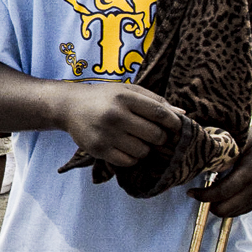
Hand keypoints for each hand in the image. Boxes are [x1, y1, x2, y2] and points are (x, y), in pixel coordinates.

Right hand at [60, 83, 182, 167]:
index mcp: (125, 96)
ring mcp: (106, 133)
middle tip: (153, 134)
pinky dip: (131, 157)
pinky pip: (128, 161)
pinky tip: (125, 147)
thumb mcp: (127, 90)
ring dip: (144, 148)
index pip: (160, 113)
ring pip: (143, 151)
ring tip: (135, 140)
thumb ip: (154, 100)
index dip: (173, 123)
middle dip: (160, 137)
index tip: (175, 127)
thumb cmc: (104, 97)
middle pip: (155, 135)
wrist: (69, 106)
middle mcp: (115, 115)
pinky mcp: (98, 149)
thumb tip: (182, 114)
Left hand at [188, 126, 251, 217]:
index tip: (190, 192)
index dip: (204, 195)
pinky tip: (221, 194)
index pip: (222, 192)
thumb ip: (225, 150)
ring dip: (217, 205)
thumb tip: (205, 159)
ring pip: (232, 213)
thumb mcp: (243, 138)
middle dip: (208, 203)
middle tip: (197, 192)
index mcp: (250, 172)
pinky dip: (228, 206)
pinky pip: (240, 211)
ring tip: (208, 192)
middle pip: (226, 209)